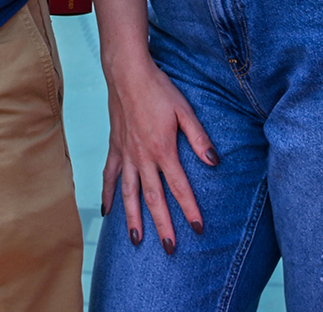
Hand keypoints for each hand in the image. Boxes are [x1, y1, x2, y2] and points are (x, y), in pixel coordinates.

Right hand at [102, 55, 216, 252]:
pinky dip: (108, 195)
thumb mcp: (185, 111)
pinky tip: (107, 212)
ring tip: (137, 241)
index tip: (199, 229)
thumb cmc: (159, 90)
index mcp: (163, 150)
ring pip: (129, 194)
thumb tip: (215, 162)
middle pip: (153, 199)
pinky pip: (110, 176)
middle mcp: (142, 157)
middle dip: (162, 226)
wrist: (127, 73)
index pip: (179, 188)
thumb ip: (200, 139)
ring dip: (133, 219)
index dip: (190, 210)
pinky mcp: (115, 148)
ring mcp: (126, 154)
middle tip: (170, 249)